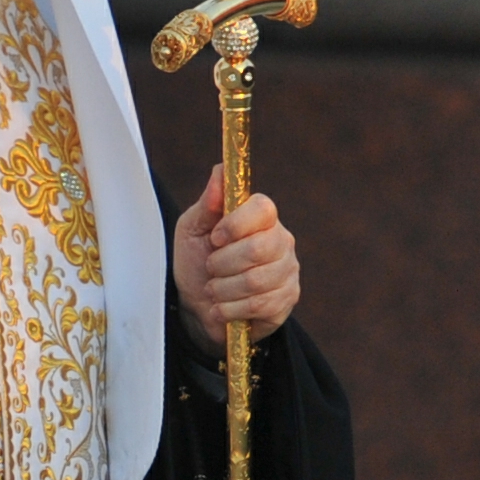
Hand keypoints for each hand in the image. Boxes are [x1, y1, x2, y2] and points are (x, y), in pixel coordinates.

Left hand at [175, 166, 300, 353]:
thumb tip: (219, 170)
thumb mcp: (191, 231)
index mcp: (260, 217)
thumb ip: (207, 203)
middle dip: (223, 263)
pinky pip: (260, 305)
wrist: (198, 306)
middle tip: (211, 268)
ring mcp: (288, 271)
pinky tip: (222, 308)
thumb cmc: (197, 262)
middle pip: (259, 248)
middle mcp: (281, 240)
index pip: (263, 209)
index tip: (215, 238)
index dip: (236, 224)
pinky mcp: (287, 300)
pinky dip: (231, 310)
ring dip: (223, 290)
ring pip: (256, 281)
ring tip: (213, 290)